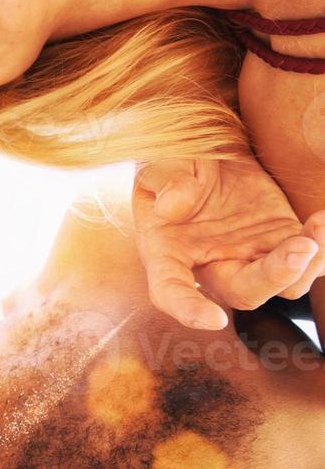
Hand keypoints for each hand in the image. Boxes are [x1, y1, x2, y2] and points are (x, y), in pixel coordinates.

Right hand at [132, 157, 324, 329]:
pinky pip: (310, 260)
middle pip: (244, 293)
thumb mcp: (161, 163)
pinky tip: (323, 220)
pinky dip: (324, 248)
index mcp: (169, 253)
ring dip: (307, 264)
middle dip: (274, 278)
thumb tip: (171, 207)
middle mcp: (212, 264)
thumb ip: (165, 180)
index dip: (188, 308)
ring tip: (318, 225)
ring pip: (285, 284)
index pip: (170, 291)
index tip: (214, 320)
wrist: (212, 149)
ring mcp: (251, 257)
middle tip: (300, 247)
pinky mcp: (282, 241)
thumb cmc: (176, 161)